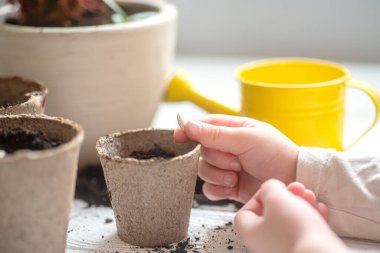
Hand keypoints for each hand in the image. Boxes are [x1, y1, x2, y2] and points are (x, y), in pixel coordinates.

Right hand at [174, 114, 298, 202]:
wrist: (292, 181)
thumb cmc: (276, 153)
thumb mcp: (246, 138)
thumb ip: (215, 133)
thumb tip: (188, 124)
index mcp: (233, 129)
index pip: (204, 125)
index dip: (189, 130)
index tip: (178, 136)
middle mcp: (228, 147)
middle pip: (201, 150)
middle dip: (216, 158)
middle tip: (235, 161)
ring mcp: (227, 167)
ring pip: (203, 170)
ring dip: (218, 174)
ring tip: (237, 175)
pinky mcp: (228, 186)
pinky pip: (209, 189)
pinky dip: (217, 189)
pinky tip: (231, 187)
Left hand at [234, 179, 345, 252]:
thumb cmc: (295, 231)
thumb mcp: (276, 197)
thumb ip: (269, 187)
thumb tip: (270, 188)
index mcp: (250, 233)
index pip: (246, 211)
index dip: (260, 196)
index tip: (274, 190)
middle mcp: (263, 244)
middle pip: (271, 214)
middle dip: (287, 197)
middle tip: (297, 190)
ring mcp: (282, 249)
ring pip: (289, 220)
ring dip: (301, 204)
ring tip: (310, 197)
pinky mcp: (301, 250)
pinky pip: (303, 232)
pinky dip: (311, 218)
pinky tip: (320, 210)